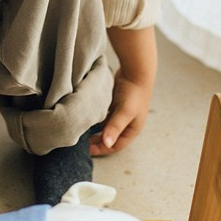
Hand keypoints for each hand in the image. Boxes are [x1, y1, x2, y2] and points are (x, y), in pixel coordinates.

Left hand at [90, 24, 157, 156]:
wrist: (137, 71)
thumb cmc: (133, 93)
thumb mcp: (124, 112)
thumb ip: (114, 127)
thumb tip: (106, 143)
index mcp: (132, 130)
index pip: (115, 146)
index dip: (102, 149)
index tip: (88, 149)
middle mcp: (127, 124)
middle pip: (110, 138)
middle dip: (98, 141)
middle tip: (83, 142)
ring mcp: (121, 114)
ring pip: (107, 127)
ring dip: (97, 130)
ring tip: (83, 131)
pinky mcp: (116, 105)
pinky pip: (105, 116)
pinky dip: (97, 119)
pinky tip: (89, 117)